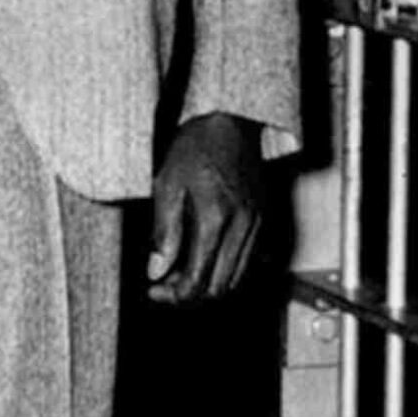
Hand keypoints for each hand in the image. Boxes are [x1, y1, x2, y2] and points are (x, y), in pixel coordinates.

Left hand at [146, 111, 266, 304]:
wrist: (229, 120)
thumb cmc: (194, 146)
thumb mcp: (167, 185)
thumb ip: (163, 232)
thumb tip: (156, 271)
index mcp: (216, 219)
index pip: (198, 281)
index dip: (174, 295)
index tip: (154, 290)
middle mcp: (243, 226)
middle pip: (219, 287)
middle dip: (189, 295)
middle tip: (164, 284)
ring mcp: (257, 223)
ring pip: (236, 278)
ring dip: (208, 284)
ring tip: (180, 271)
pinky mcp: (263, 218)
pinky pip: (247, 260)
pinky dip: (225, 269)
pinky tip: (203, 256)